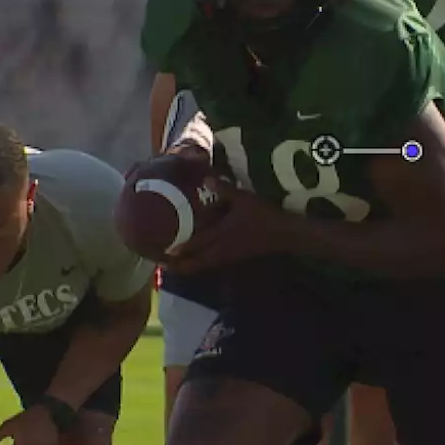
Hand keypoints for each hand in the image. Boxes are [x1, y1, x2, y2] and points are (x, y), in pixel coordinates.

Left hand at [168, 178, 286, 273]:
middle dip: (178, 266)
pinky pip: (212, 262)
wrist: (285, 234)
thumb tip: (204, 178)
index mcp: (219, 236)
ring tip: (175, 262)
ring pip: (203, 265)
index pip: (193, 246)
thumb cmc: (263, 215)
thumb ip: (223, 189)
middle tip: (163, 264)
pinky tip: (199, 255)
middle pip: (194, 264)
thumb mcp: (243, 199)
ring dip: (189, 265)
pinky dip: (201, 261)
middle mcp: (220, 249)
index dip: (175, 251)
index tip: (160, 253)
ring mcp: (228, 255)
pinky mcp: (235, 255)